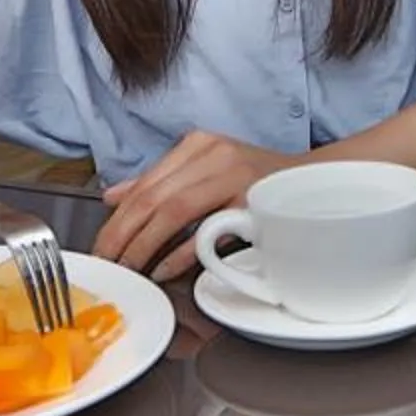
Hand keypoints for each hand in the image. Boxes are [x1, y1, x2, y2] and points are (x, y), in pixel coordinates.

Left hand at [96, 131, 294, 280]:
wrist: (314, 183)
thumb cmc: (259, 182)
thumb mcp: (205, 172)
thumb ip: (160, 183)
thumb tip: (111, 198)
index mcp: (198, 144)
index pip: (145, 184)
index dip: (117, 219)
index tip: (101, 247)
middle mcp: (214, 154)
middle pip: (153, 197)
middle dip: (122, 235)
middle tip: (108, 264)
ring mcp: (234, 175)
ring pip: (173, 210)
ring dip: (145, 246)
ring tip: (130, 269)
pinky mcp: (253, 201)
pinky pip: (207, 230)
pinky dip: (182, 253)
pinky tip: (165, 270)